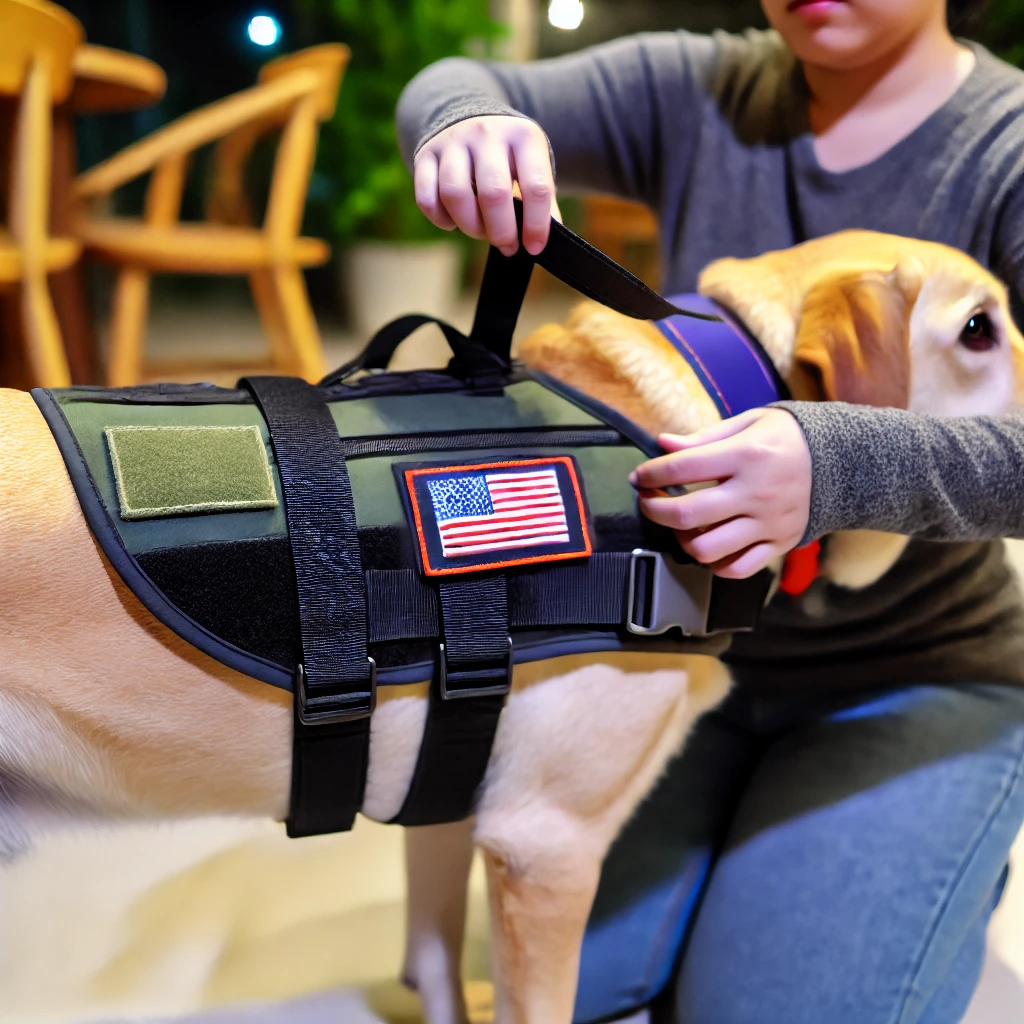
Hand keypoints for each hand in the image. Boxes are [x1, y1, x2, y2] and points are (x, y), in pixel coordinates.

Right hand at [414, 115, 557, 256]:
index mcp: (523, 136)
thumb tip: (540, 243)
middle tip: (507, 245)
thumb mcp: (533, 166)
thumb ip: (542, 202)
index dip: (536, 225)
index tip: (534, 248)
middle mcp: (487, 133)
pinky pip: (427, 197)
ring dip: (470, 226)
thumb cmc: (508, 156)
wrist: (470, 118)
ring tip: (481, 231)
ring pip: (455, 194)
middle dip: (502, 231)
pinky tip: (453, 222)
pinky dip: (440, 219)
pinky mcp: (425, 154)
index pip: (536, 187)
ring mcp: (453, 141)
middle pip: (493, 194)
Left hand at [630, 408, 812, 577]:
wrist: (846, 461)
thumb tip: (663, 443)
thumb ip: (705, 437)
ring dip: (682, 540)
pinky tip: (709, 544)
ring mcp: (768, 523)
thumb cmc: (790, 438)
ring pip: (707, 549)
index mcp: (746, 455)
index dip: (651, 473)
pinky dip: (715, 564)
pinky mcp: (779, 544)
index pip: (682, 468)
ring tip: (681, 526)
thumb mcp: (751, 423)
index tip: (640, 476)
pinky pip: (738, 569)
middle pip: (687, 514)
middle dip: (654, 510)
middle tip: (648, 502)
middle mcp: (756, 493)